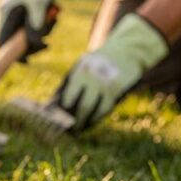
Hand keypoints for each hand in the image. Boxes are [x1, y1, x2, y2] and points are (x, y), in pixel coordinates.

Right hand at [0, 0, 57, 60]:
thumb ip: (36, 25)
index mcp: (2, 14)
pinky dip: (41, 29)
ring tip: (52, 18)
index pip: (1, 43)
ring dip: (41, 34)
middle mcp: (3, 19)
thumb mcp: (39, 4)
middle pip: (14, 44)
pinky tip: (50, 17)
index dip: (11, 55)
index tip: (27, 62)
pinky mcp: (19, 20)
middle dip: (33, 43)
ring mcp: (10, 20)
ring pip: (24, 39)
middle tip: (48, 42)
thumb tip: (35, 44)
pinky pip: (29, 32)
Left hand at [56, 14, 168, 131]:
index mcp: (81, 70)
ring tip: (79, 129)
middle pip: (84, 106)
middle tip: (70, 129)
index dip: (64, 109)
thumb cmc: (95, 62)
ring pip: (96, 110)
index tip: (59, 118)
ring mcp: (108, 86)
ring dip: (87, 122)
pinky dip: (97, 117)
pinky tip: (90, 121)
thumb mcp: (81, 66)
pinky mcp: (117, 91)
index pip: (70, 94)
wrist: (124, 51)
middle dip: (76, 121)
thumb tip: (56, 104)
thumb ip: (68, 82)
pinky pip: (105, 109)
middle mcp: (95, 79)